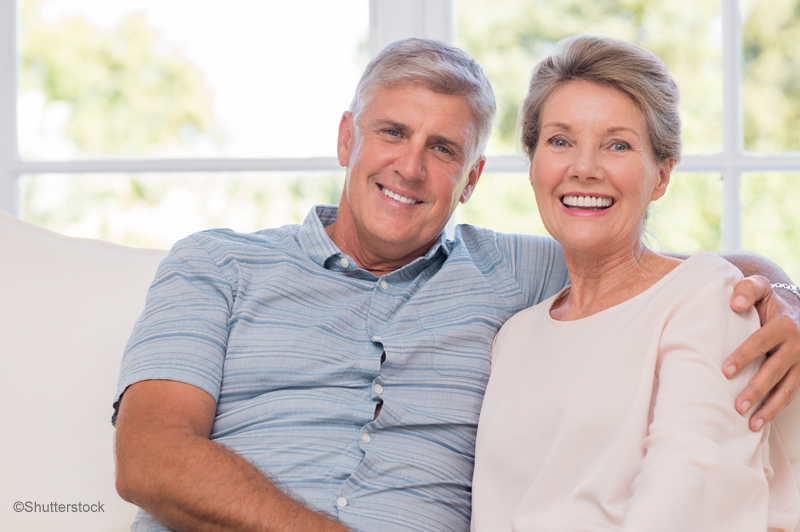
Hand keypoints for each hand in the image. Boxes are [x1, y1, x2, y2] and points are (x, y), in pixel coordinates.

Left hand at [723, 275, 799, 430]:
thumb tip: (736, 304)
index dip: (744, 356)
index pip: (761, 342)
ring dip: (769, 407)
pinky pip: (790, 394)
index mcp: (784, 324)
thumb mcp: (760, 288)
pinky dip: (776, 410)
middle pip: (774, 370)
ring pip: (787, 388)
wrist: (794, 309)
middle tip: (737, 405)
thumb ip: (748, 289)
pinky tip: (759, 423)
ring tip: (751, 424)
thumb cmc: (768, 301)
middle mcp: (796, 345)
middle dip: (757, 389)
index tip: (725, 370)